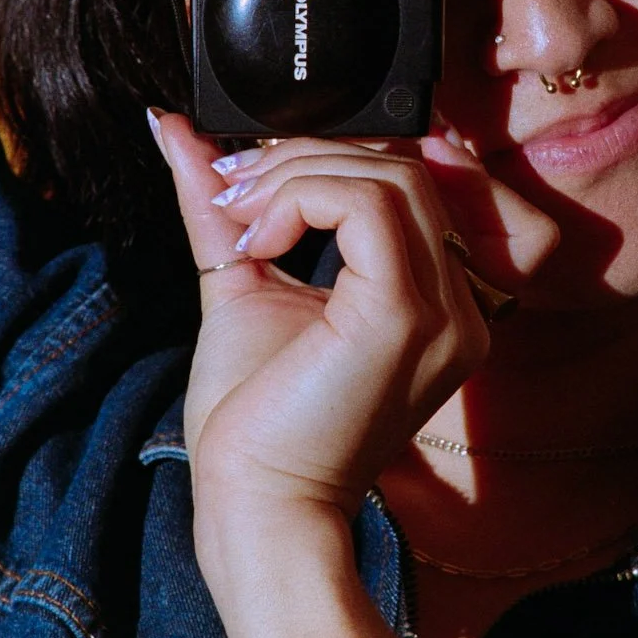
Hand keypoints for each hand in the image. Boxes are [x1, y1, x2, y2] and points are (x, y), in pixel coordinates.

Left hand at [149, 117, 558, 606]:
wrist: (255, 508)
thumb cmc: (255, 421)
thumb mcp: (242, 282)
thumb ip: (223, 204)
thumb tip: (177, 130)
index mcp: (438, 303)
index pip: (414, 181)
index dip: (335, 157)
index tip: (249, 180)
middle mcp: (460, 308)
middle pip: (406, 166)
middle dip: (305, 160)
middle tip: (232, 193)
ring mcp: (445, 312)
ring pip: (390, 174)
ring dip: (296, 177)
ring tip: (242, 222)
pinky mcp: (405, 315)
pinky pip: (368, 204)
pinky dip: (300, 199)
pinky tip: (257, 245)